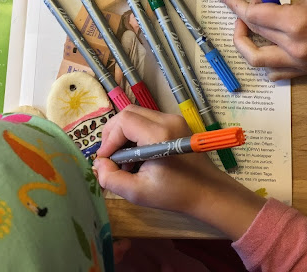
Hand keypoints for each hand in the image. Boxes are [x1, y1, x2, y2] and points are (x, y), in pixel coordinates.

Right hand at [94, 106, 264, 240]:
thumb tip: (98, 165)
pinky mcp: (176, 123)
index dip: (109, 139)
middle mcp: (167, 120)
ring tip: (125, 160)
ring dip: (124, 134)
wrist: (208, 192)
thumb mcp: (138, 192)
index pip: (123, 122)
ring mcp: (173, 119)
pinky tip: (138, 156)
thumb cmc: (175, 194)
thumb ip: (112, 179)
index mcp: (159, 135)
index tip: (105, 160)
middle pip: (128, 113)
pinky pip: (148, 120)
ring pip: (137, 115)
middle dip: (113, 133)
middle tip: (111, 157)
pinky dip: (136, 133)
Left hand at [218, 0, 306, 79]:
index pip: (252, 13)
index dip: (235, 2)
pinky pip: (274, 72)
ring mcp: (298, 62)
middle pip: (251, 33)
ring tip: (248, 26)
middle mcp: (292, 47)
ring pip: (256, 60)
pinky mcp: (305, 70)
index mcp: (294, 22)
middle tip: (244, 1)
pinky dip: (263, 62)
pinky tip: (264, 45)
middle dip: (240, 15)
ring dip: (244, 43)